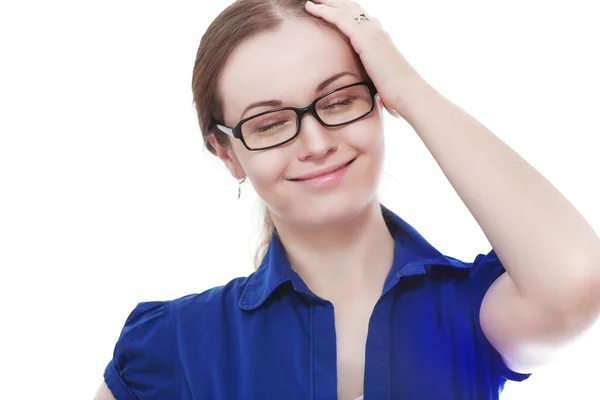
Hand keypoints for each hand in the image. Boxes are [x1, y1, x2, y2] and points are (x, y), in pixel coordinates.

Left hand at [305, 0, 420, 117]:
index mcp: (380, 38)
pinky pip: (339, 19)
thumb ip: (372, 76)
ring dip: (325, 2)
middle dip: (333, 1)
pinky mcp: (365, 39)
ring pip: (343, 9)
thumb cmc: (396, 92)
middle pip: (350, 8)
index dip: (343, 10)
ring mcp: (371, 33)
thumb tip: (368, 86)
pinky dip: (324, 12)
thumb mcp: (381, 79)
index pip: (359, 17)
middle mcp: (376, 30)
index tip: (330, 7)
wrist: (408, 92)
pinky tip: (311, 8)